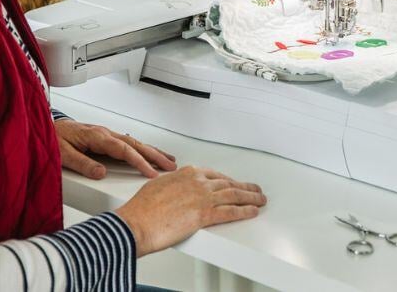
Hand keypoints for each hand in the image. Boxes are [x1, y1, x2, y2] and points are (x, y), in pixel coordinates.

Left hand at [54, 119, 176, 178]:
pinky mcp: (104, 138)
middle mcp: (104, 133)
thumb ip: (82, 164)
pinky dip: (142, 149)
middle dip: (155, 155)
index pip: (124, 150)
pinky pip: (128, 144)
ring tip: (168, 159)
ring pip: (134, 143)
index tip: (151, 173)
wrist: (43, 127)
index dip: (139, 162)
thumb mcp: (62, 154)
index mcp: (97, 136)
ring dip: (152, 151)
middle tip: (170, 166)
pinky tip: (148, 153)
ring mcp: (106, 134)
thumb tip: (101, 173)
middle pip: (135, 144)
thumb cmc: (52, 139)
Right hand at [116, 166, 265, 254]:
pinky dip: (244, 211)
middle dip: (243, 187)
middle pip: (227, 183)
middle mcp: (197, 182)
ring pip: (234, 195)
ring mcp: (203, 197)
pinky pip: (231, 212)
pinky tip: (252, 211)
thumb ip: (172, 186)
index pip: (213, 175)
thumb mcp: (157, 186)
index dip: (227, 180)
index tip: (233, 183)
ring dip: (250, 197)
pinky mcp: (205, 214)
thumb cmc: (141, 209)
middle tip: (254, 189)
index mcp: (186, 173)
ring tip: (260, 199)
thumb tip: (174, 190)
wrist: (136, 222)